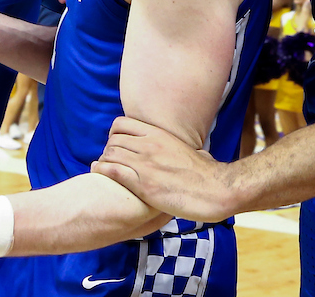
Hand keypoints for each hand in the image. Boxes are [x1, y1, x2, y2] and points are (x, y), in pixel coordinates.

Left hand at [92, 117, 235, 222]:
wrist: (216, 190)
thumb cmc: (208, 174)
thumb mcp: (196, 152)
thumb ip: (190, 149)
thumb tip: (200, 153)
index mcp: (159, 135)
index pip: (121, 124)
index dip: (113, 134)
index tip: (116, 145)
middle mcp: (149, 145)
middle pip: (112, 140)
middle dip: (107, 151)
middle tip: (110, 162)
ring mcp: (145, 164)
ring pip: (109, 154)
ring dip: (104, 162)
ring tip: (103, 170)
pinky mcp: (143, 184)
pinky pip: (112, 171)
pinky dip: (101, 171)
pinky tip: (98, 173)